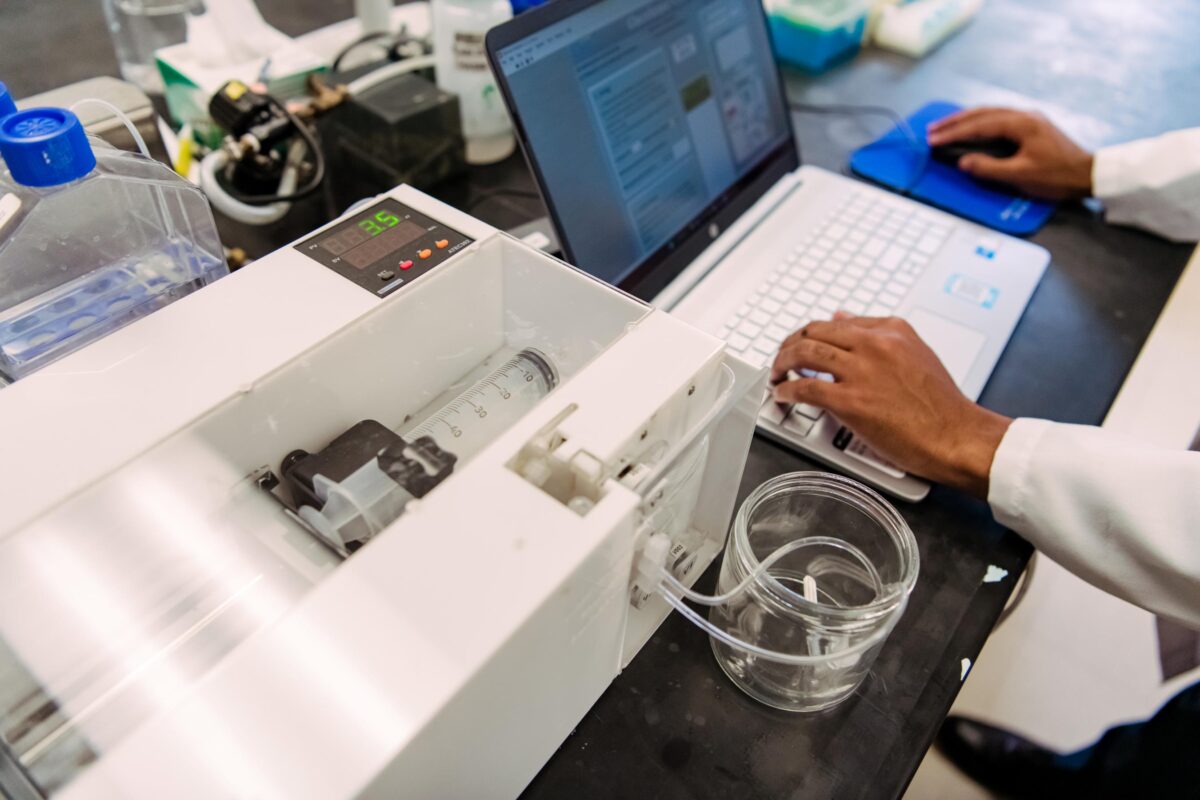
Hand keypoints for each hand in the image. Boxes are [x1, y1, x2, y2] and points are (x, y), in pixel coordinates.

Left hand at [770, 315, 1011, 497]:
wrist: (956, 436)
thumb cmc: (941, 405)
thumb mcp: (916, 353)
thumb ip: (882, 336)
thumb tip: (844, 318)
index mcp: (892, 330)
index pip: (838, 322)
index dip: (814, 333)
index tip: (804, 343)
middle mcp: (874, 344)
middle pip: (815, 332)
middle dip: (791, 343)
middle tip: (783, 356)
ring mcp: (861, 371)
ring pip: (804, 353)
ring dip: (782, 361)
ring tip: (776, 372)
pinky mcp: (850, 400)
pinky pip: (804, 387)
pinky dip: (786, 390)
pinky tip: (782, 394)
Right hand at [927, 108, 1093, 199]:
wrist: (1088, 174)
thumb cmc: (1057, 176)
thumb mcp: (1021, 175)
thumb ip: (989, 168)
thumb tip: (963, 162)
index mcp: (1022, 124)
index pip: (979, 125)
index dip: (954, 133)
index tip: (933, 140)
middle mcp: (1024, 115)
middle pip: (982, 113)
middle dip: (955, 122)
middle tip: (931, 130)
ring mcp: (1029, 118)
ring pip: (990, 112)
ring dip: (965, 119)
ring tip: (944, 127)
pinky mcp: (1031, 126)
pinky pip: (998, 118)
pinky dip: (979, 122)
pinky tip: (971, 127)